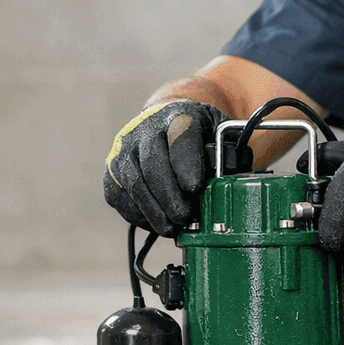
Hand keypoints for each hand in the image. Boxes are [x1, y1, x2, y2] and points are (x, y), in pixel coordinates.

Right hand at [103, 100, 226, 235]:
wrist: (166, 122)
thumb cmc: (198, 135)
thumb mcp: (220, 133)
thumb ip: (228, 154)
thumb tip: (232, 183)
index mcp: (179, 116)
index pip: (180, 137)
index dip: (186, 163)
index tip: (195, 187)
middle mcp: (145, 129)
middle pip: (153, 165)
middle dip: (170, 197)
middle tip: (185, 218)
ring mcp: (124, 149)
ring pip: (134, 183)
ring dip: (154, 211)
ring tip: (172, 228)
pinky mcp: (111, 170)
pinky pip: (120, 197)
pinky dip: (138, 214)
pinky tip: (155, 221)